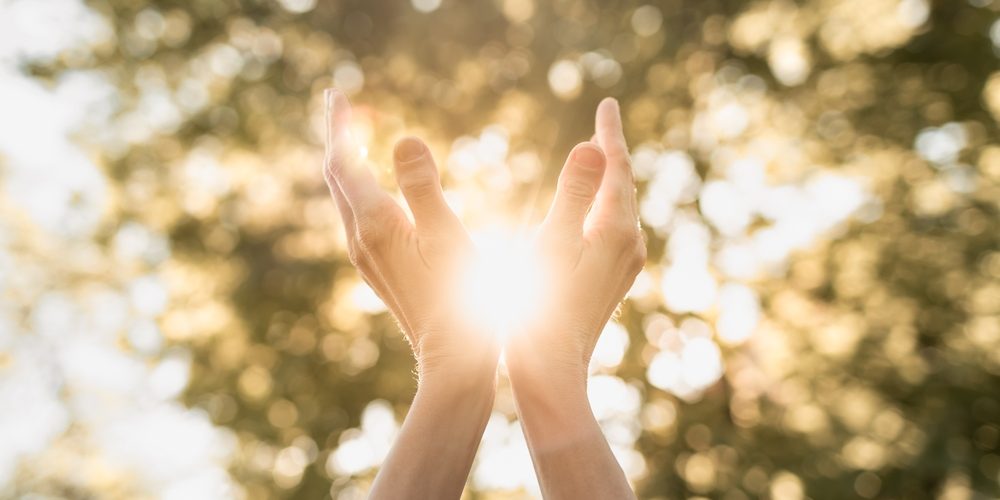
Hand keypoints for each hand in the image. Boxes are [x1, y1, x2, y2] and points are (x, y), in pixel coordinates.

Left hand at [322, 89, 497, 385]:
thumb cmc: (462, 297)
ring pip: (345, 197)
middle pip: (337, 176)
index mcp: (375, 224)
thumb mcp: (448, 235)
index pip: (343, 160)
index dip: (338, 124)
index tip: (335, 91)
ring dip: (347, 161)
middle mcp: (360, 239)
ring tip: (353, 135)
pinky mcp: (378, 269)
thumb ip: (423, 186)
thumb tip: (403, 138)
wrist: (454, 357)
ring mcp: (366, 256)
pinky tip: (373, 187)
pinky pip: (357, 215)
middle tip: (340, 103)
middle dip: (338, 136)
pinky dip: (359, 187)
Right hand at [506, 97, 645, 387]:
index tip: (607, 103)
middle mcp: (628, 246)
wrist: (551, 372)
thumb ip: (572, 194)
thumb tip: (593, 146)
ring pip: (619, 208)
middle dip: (611, 152)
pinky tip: (588, 210)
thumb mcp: (550, 244)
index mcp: (615, 231)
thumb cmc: (539, 309)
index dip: (609, 133)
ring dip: (606, 180)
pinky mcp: (611, 281)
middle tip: (604, 121)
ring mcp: (623, 266)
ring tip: (597, 156)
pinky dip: (600, 206)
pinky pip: (612, 229)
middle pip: (622, 185)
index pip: (617, 167)